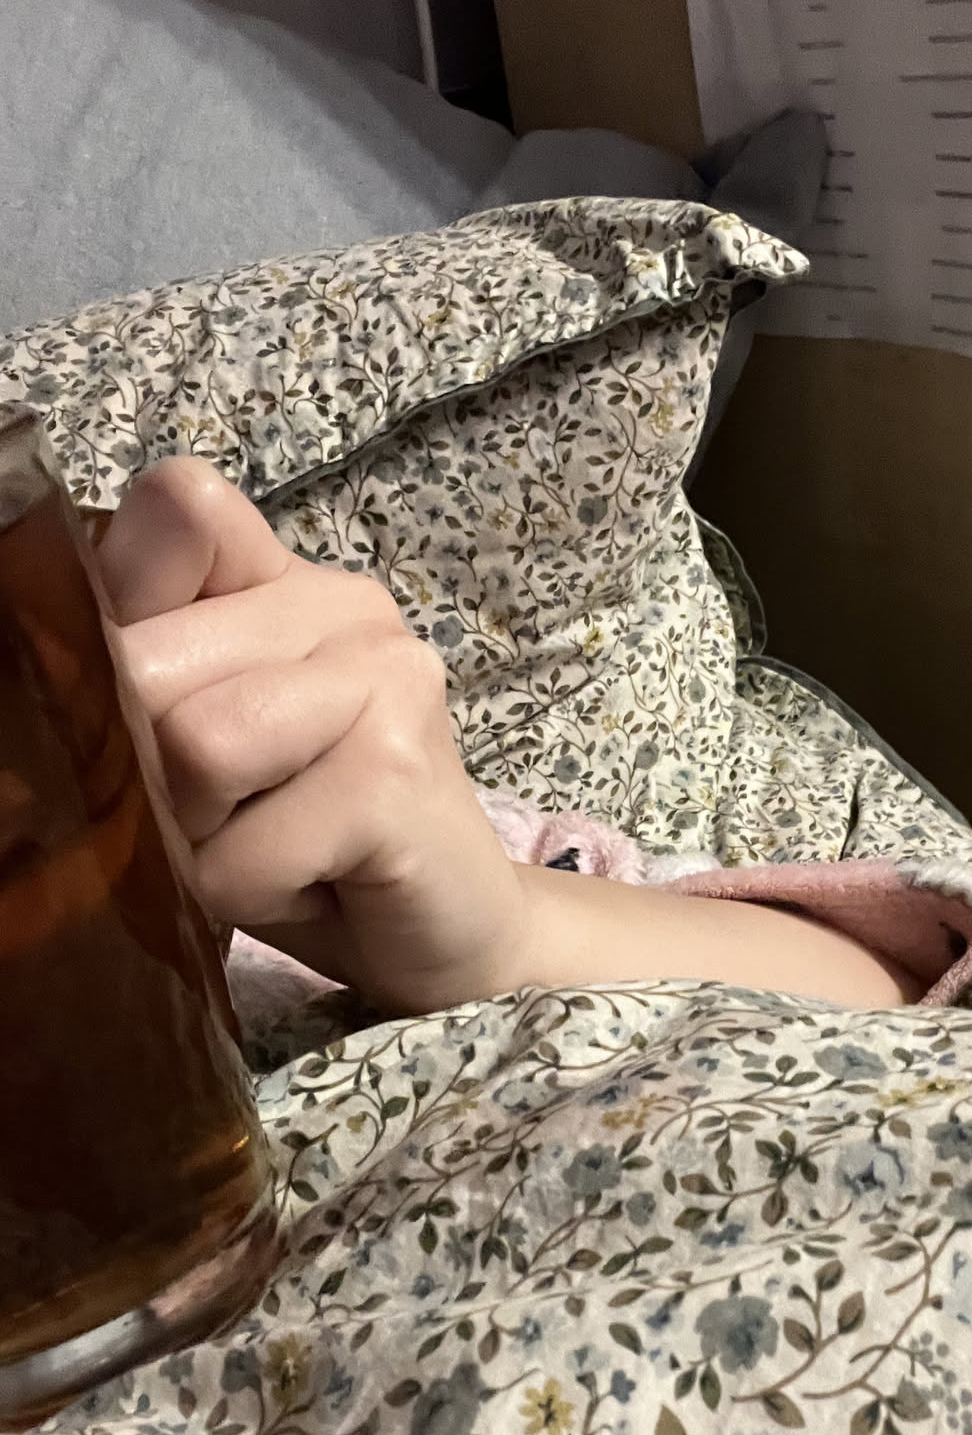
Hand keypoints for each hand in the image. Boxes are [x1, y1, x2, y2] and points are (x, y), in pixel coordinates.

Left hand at [97, 458, 521, 1013]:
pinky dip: (251, 894)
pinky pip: (242, 852)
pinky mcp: (397, 774)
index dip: (131, 612)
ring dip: (203, 839)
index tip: (173, 710)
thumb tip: (54, 679)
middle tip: (234, 816)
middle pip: (146, 660)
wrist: (455, 927)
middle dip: (156, 773)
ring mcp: (386, 678)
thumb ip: (141, 671)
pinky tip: (315, 885)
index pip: (178, 507)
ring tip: (273, 849)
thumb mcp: (199, 745)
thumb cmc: (311, 840)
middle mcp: (345, 603)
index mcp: (290, 578)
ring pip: (193, 747)